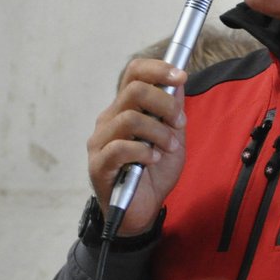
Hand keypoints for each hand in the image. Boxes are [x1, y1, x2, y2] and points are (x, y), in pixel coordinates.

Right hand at [86, 59, 188, 236]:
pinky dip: (144, 151)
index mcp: (126, 108)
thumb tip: (179, 81)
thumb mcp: (173, 139)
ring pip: (130, 118)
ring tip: (169, 148)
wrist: (142, 211)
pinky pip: (121, 147)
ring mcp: (100, 141)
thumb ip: (174, 112)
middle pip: (134, 90)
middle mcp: (109, 119)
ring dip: (158, 132)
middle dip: (165, 103)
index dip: (158, 68)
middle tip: (179, 122)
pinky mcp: (98, 164)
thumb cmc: (154, 173)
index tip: (181, 76)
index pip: (134, 73)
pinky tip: (154, 160)